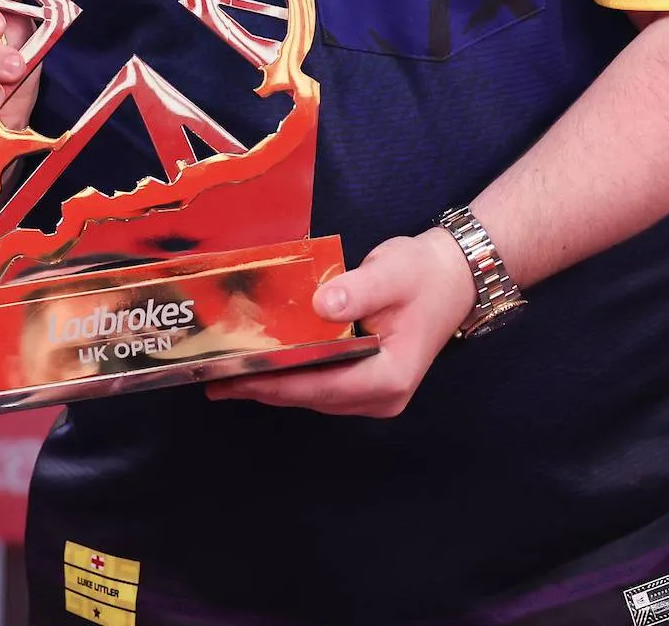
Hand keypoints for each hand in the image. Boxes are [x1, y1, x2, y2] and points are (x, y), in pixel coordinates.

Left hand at [205, 228, 477, 417]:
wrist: (453, 279)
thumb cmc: (422, 274)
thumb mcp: (392, 272)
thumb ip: (358, 289)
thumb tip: (321, 306)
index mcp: (389, 376)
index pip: (322, 386)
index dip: (276, 384)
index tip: (235, 377)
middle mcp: (382, 397)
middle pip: (313, 397)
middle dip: (264, 388)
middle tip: (215, 377)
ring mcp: (376, 397)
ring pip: (315, 396)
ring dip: (274, 386)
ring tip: (229, 374)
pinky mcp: (368, 386)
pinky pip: (323, 387)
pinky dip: (293, 378)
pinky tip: (264, 367)